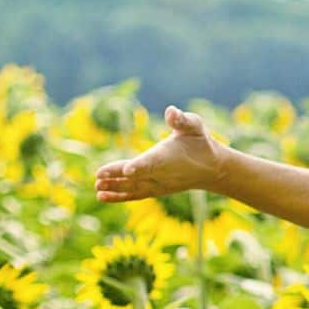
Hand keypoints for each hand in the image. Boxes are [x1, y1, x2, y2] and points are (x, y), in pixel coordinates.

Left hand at [94, 106, 224, 202]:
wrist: (212, 169)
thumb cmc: (201, 143)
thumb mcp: (195, 126)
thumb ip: (182, 119)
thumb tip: (172, 111)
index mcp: (168, 156)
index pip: (152, 162)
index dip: (140, 166)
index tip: (128, 169)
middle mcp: (162, 174)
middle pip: (136, 176)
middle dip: (117, 177)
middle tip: (98, 176)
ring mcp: (158, 185)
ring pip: (133, 188)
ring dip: (114, 187)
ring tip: (96, 187)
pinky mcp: (155, 190)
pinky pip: (134, 195)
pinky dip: (119, 196)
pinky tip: (102, 196)